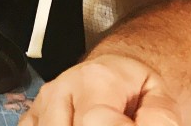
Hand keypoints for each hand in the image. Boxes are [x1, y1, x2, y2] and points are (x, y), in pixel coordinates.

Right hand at [20, 54, 181, 124]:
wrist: (113, 70)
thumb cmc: (133, 86)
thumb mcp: (158, 96)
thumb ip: (158, 117)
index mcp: (96, 81)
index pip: (94, 122)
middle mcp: (63, 89)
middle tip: (110, 125)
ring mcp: (43, 102)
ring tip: (92, 125)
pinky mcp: (32, 114)